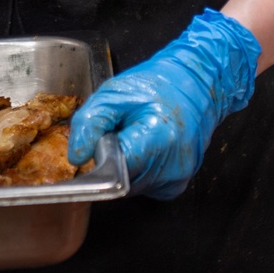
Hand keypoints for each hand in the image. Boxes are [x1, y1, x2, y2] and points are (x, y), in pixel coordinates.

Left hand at [68, 8, 260, 199]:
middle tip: (119, 133)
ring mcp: (177, 179)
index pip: (115, 170)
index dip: (99, 158)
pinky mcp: (177, 186)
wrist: (196, 86)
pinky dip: (137, 171)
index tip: (98, 144)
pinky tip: (144, 148)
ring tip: (134, 137)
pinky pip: (144, 187)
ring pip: (131, 187)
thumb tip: (77, 157)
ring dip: (123, 166)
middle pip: (121, 180)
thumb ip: (90, 123)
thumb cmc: (157, 85)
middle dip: (111, 160)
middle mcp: (173, 166)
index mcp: (159, 139)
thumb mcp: (114, 92)